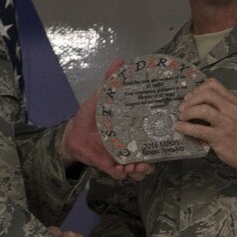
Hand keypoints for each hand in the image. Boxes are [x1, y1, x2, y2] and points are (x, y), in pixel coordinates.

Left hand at [62, 59, 153, 180]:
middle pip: (149, 158)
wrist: (73, 133)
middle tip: (149, 159)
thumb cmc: (89, 116)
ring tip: (136, 167)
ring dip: (140, 171)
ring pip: (138, 170)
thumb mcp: (101, 98)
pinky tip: (122, 169)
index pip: (151, 137)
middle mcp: (130, 146)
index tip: (164, 136)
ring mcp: (121, 157)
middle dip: (152, 162)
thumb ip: (110, 82)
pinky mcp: (109, 166)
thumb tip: (119, 61)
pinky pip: (120, 175)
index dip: (160, 140)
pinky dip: (123, 174)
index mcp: (132, 131)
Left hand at [176, 79, 236, 170]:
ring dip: (187, 112)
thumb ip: (221, 107)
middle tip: (182, 108)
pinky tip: (180, 128)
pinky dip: (186, 127)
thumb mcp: (236, 114)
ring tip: (182, 118)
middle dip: (190, 100)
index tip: (190, 97)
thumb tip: (197, 105)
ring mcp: (225, 122)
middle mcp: (229, 109)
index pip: (213, 84)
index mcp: (232, 101)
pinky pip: (199, 129)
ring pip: (202, 109)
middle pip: (206, 94)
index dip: (198, 89)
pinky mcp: (218, 137)